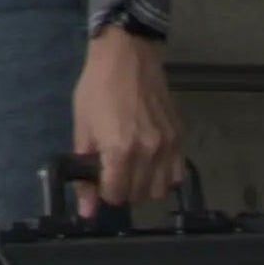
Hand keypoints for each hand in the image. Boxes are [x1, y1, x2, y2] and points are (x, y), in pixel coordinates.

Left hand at [71, 24, 186, 215]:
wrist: (127, 54)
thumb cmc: (98, 87)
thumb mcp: (83, 126)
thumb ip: (85, 170)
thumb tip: (86, 210)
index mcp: (120, 150)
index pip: (116, 195)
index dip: (104, 191)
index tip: (100, 178)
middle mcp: (148, 152)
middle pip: (138, 195)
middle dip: (122, 190)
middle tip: (114, 172)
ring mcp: (168, 145)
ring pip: (160, 190)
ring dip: (144, 187)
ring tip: (133, 169)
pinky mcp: (180, 136)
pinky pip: (178, 174)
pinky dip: (165, 176)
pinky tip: (152, 163)